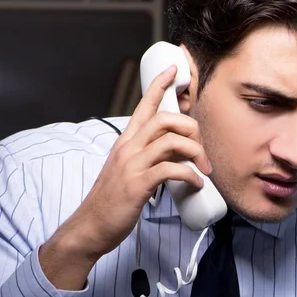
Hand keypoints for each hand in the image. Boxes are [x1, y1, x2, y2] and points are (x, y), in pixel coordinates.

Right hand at [39, 65, 211, 289]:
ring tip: (205, 169)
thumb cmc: (112, 201)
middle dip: (191, 128)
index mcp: (125, 142)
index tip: (174, 70)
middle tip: (203, 150)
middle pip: (165, 119)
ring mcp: (131, 165)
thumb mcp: (128, 171)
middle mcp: (128, 148)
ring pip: (171, 141)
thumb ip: (149, 157)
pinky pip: (171, 170)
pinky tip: (196, 183)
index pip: (144, 106)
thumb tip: (177, 153)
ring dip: (195, 152)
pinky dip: (190, 175)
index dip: (159, 85)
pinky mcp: (138, 184)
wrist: (91, 226)